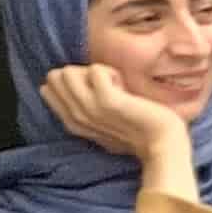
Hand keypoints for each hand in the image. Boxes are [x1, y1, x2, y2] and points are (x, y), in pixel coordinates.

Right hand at [39, 64, 192, 166]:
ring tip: (117, 87)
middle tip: (109, 87)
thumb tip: (71, 80)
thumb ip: (85, 107)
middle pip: (56, 77)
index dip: (74, 80)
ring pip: (68, 72)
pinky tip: (125, 88)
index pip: (48, 88)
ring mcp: (89, 109)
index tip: (99, 90)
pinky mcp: (107, 101)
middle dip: (82, 73)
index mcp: (72, 122)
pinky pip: (95, 70)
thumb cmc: (139, 129)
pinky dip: (110, 71)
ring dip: (96, 72)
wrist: (163, 143)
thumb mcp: (104, 121)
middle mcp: (75, 116)